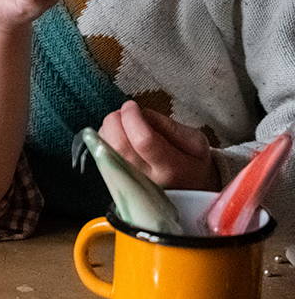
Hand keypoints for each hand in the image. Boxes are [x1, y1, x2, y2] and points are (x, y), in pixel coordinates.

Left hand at [98, 100, 218, 189]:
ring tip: (120, 123)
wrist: (190, 192)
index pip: (144, 141)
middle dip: (114, 121)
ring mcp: (128, 184)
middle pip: (118, 146)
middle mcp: (147, 179)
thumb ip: (169, 126)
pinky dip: (102, 142)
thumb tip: (141, 114)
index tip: (132, 106)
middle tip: (121, 112)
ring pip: (104, 152)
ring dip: (106, 131)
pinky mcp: (116, 184)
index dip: (132, 118)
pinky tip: (115, 137)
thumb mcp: (196, 142)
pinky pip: (101, 159)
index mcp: (172, 168)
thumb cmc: (192, 164)